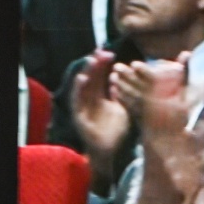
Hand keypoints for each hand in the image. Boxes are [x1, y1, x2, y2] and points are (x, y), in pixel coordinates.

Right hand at [69, 49, 131, 189]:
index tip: (110, 53)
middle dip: (96, 64)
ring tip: (92, 60)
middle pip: (92, 78)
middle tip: (102, 51)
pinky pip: (77, 99)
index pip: (102, 77)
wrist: (110, 151)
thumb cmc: (118, 130)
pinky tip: (82, 78)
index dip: (104, 65)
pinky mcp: (78, 114)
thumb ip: (124, 94)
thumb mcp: (124, 108)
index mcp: (101, 96)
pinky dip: (79, 88)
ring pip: (84, 85)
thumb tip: (126, 78)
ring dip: (87, 72)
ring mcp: (83, 106)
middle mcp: (91, 99)